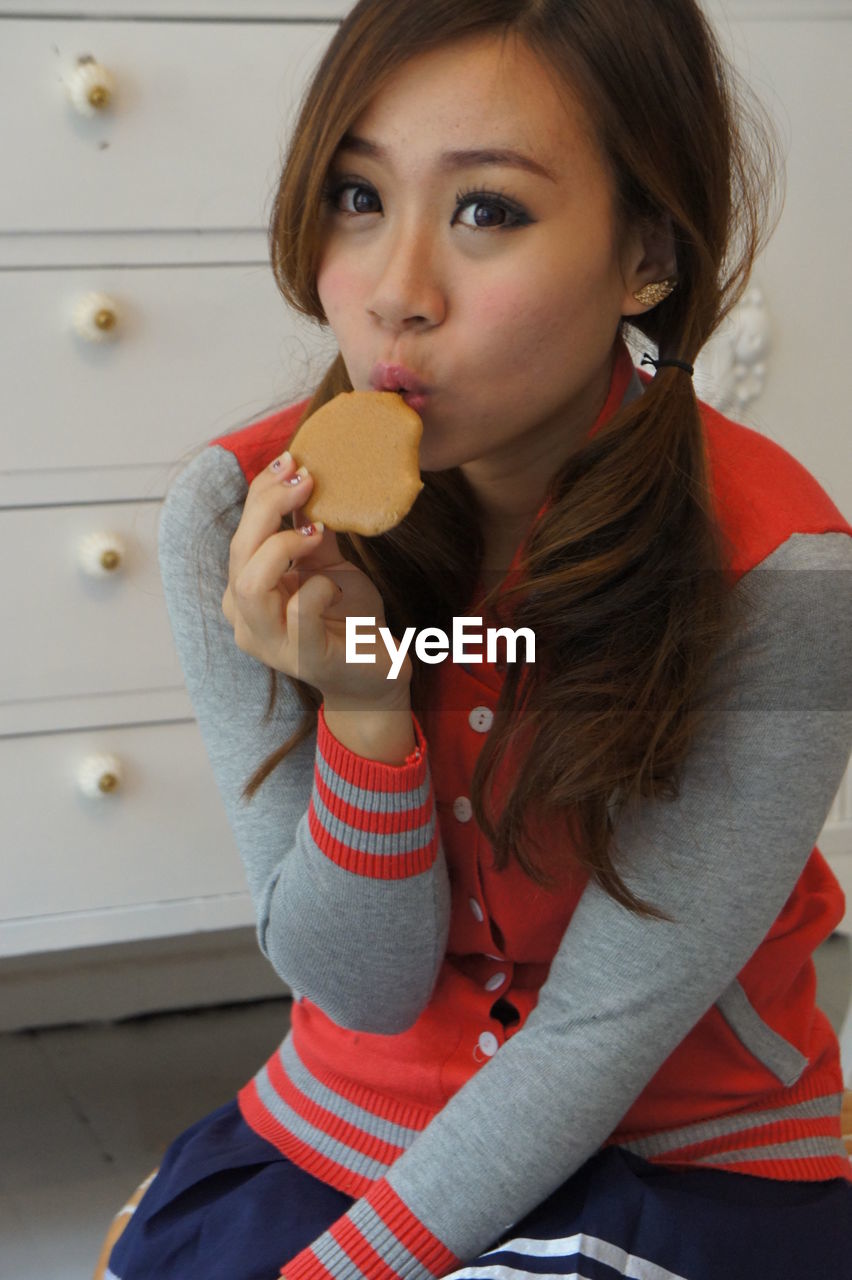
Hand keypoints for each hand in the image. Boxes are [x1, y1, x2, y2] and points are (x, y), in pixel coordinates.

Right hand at [221, 449, 412, 701]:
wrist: (376, 670)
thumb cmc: (347, 615)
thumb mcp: (327, 563)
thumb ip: (309, 530)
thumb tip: (305, 478)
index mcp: (245, 590)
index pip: (240, 533)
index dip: (261, 493)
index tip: (292, 461)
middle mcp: (246, 618)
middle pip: (239, 551)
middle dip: (270, 507)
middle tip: (307, 481)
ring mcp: (270, 642)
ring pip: (251, 583)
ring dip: (285, 546)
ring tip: (319, 534)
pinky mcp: (304, 658)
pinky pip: (298, 611)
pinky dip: (318, 587)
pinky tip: (335, 586)